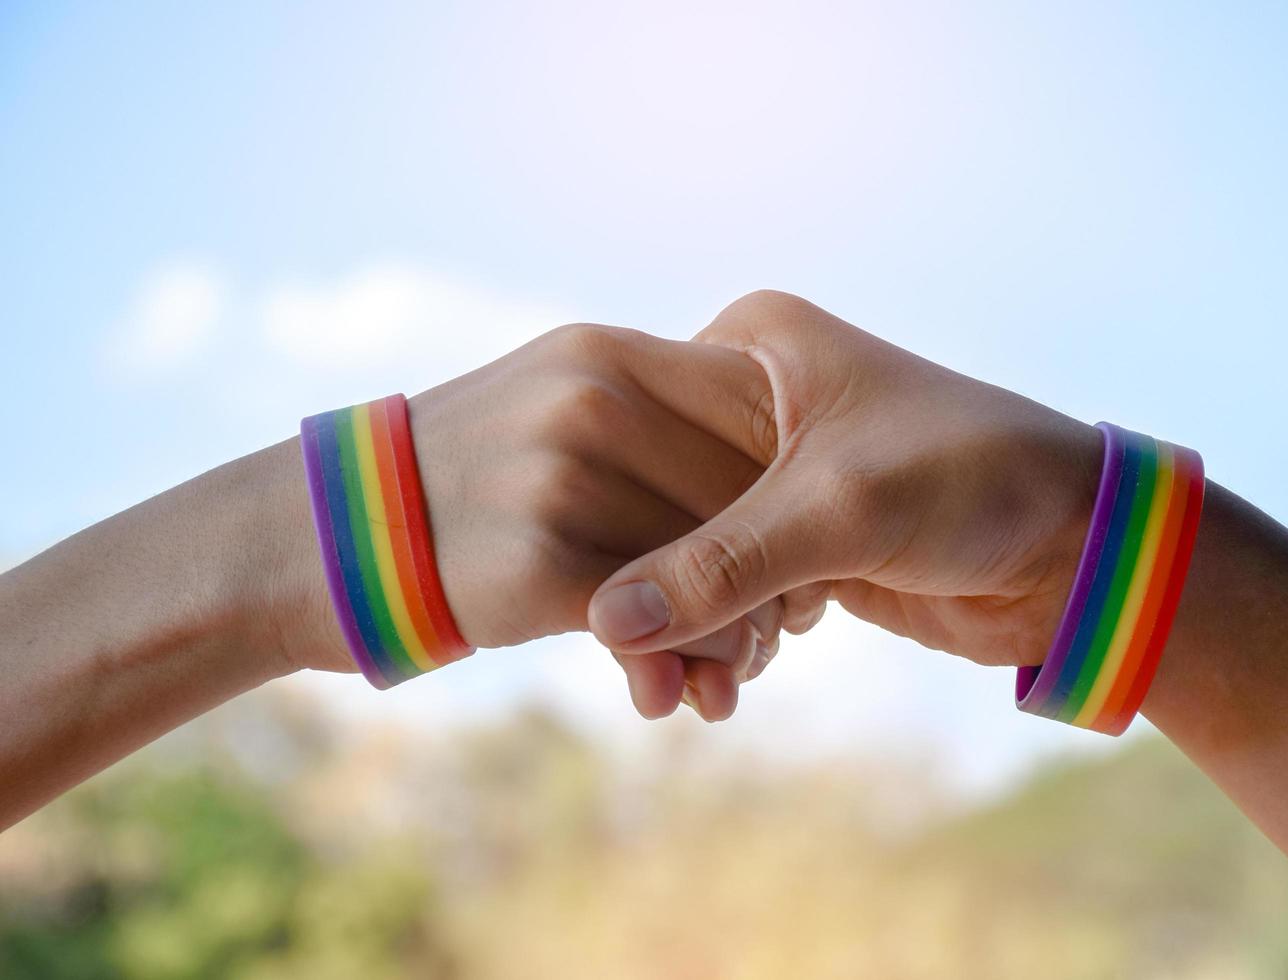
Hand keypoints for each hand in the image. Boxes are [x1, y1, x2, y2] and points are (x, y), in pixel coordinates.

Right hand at [287, 323, 814, 716]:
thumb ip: (652, 424)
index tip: (796, 553)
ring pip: (711, 560)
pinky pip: (654, 618)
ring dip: (735, 637)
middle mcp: (593, 398)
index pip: (756, 406)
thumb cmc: (467, 483)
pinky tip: (669, 696)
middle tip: (779, 636)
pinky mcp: (536, 559)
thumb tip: (765, 479)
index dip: (792, 488)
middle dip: (775, 575)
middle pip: (746, 490)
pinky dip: (679, 666)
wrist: (330, 532)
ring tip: (729, 680)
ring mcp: (562, 474)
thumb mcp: (554, 409)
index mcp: (610, 354)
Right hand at [590, 291, 1102, 708]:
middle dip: (660, 595)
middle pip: (656, 501)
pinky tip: (736, 676)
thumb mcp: (838, 512)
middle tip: (656, 679)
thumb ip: (719, 565)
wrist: (1076, 544)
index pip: (637, 431)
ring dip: (697, 626)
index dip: (621, 527)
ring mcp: (774, 472)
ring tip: (711, 688)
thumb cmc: (974, 482)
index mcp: (752, 346)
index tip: (603, 614)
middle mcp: (752, 398)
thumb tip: (606, 623)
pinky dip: (729, 634)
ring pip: (690, 553)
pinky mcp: (798, 534)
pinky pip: (730, 586)